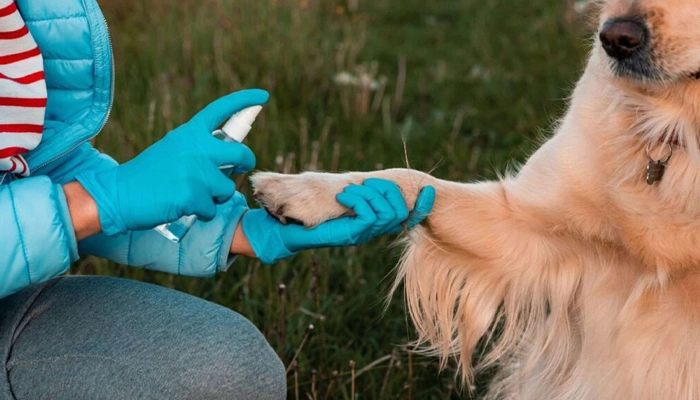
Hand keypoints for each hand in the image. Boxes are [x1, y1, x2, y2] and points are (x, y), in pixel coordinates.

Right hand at [76, 89, 267, 234]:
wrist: (120, 194)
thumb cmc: (148, 175)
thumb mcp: (172, 149)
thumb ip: (198, 147)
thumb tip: (231, 155)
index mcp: (189, 133)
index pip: (221, 110)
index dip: (244, 101)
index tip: (262, 96)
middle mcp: (196, 148)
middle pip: (241, 154)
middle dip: (245, 163)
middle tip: (239, 168)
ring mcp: (195, 172)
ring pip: (226, 188)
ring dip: (215, 197)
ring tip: (190, 195)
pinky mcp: (192, 196)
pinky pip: (212, 209)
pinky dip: (201, 213)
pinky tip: (181, 207)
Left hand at [241, 179, 435, 263]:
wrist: (281, 230)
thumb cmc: (302, 212)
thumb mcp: (330, 195)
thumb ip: (349, 190)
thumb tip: (359, 180)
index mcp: (369, 221)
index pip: (404, 214)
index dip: (421, 205)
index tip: (430, 191)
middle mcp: (369, 230)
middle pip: (399, 213)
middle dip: (389, 193)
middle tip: (367, 184)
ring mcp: (360, 234)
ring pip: (386, 215)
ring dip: (371, 196)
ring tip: (350, 192)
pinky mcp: (349, 236)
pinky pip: (369, 218)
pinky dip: (360, 202)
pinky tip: (345, 197)